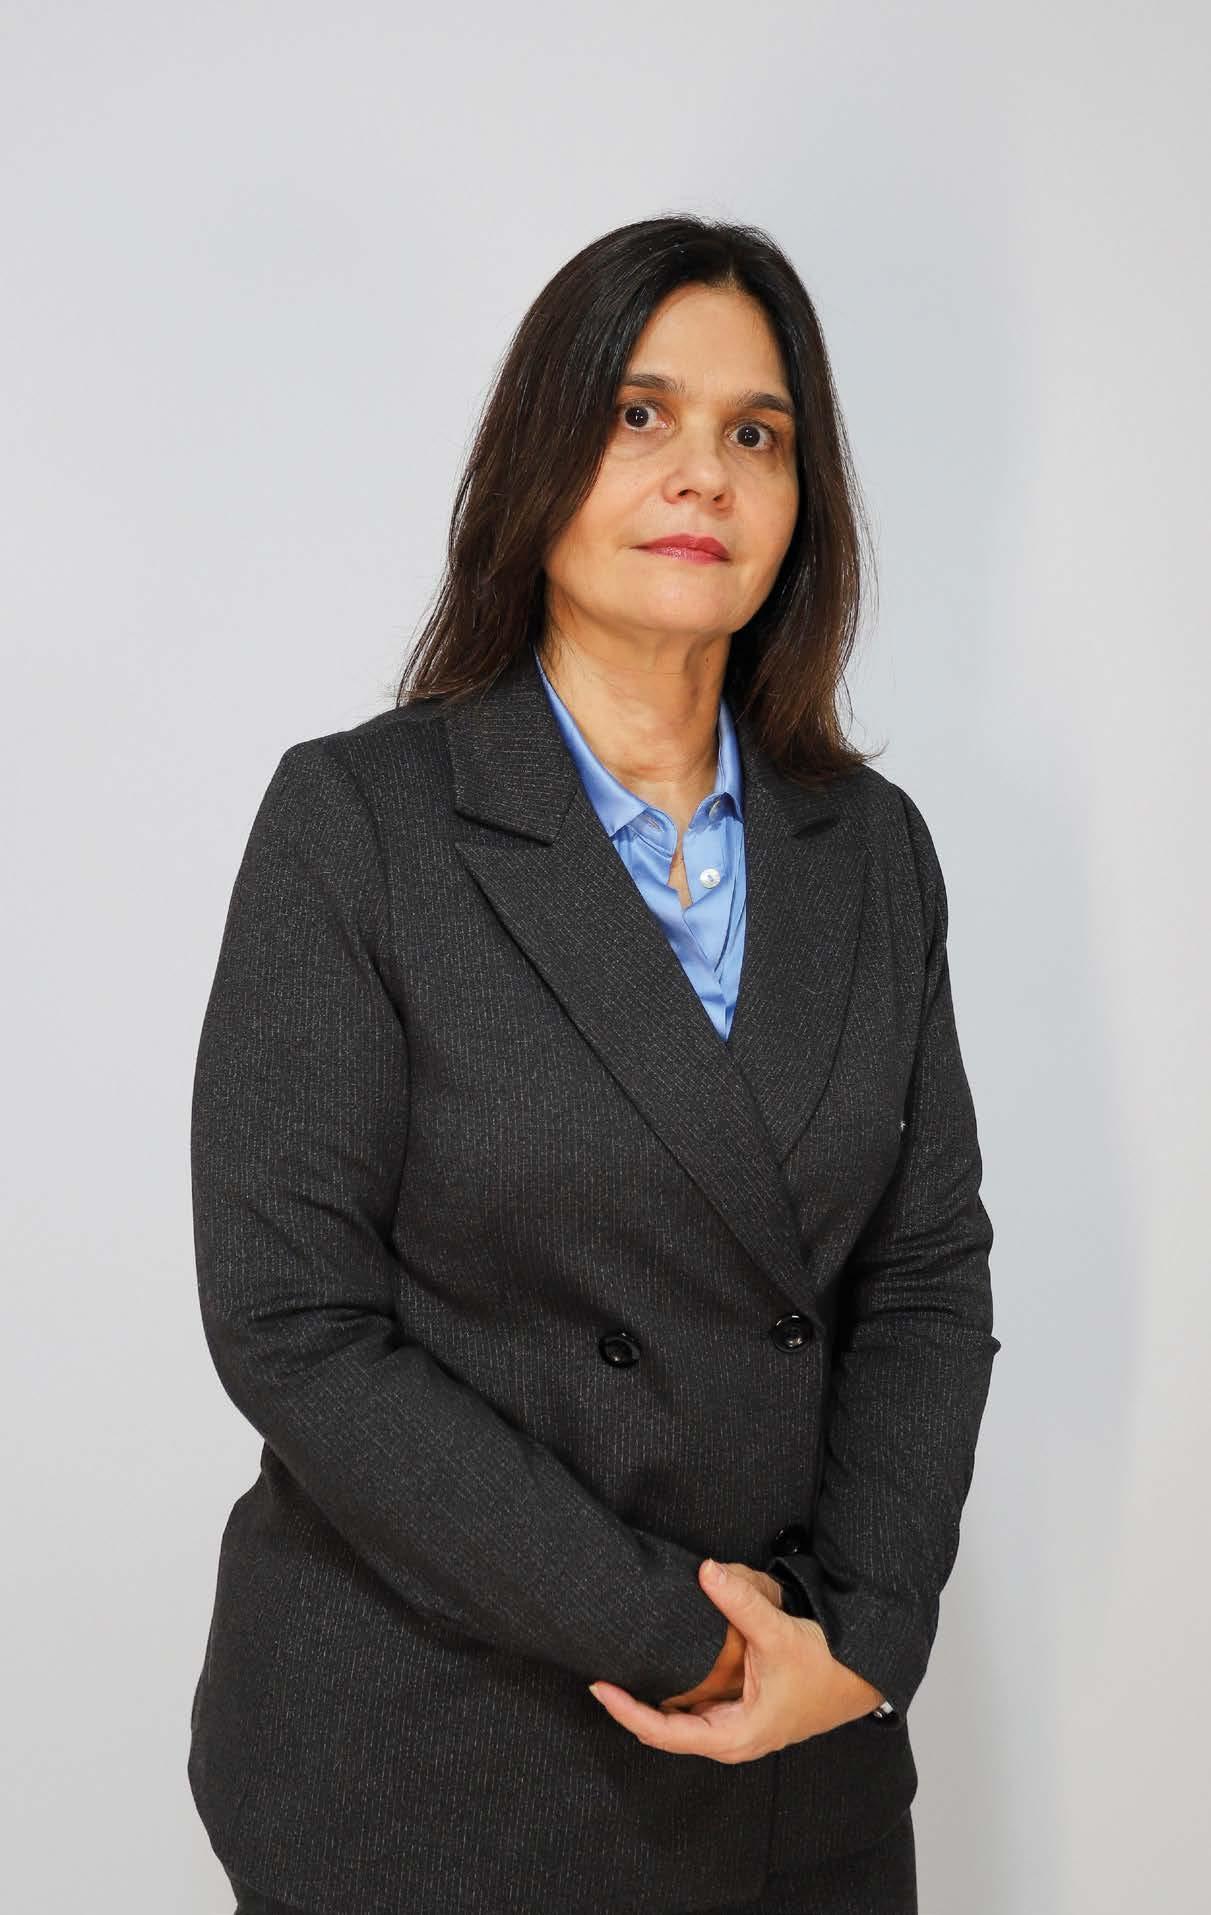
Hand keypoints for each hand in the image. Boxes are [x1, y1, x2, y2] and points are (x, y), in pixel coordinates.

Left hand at [587, 1558, 884, 1762]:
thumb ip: (741, 1602)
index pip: (663, 1732)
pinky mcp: (738, 1710)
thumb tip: (706, 1570)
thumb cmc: (826, 1667)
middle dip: (630, 1703)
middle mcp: (728, 1737)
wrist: (861, 1678)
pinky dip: (673, 1687)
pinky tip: (656, 1664)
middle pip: (663, 1728)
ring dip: (649, 1697)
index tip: (598, 1687)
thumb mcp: (780, 1634)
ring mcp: (732, 1726)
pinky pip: (694, 1703)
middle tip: (597, 1672)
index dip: (626, 1710)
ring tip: (616, 1668)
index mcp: (733, 1735)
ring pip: (677, 1717)